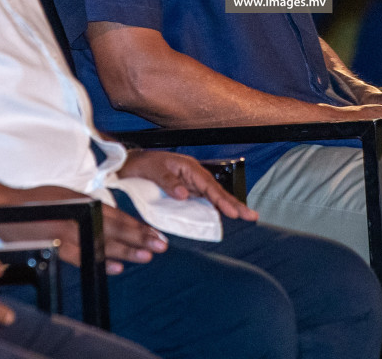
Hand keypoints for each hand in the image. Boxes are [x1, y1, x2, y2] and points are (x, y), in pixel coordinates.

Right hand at [0, 185, 166, 274]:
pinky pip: (81, 256)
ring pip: (101, 243)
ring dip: (125, 252)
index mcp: (82, 202)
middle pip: (113, 229)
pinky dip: (100, 261)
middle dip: (139, 239)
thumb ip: (89, 207)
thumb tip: (111, 219)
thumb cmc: (38, 201)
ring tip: (144, 257)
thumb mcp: (67, 196)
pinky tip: (115, 267)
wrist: (6, 207)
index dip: (137, 226)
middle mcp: (77, 215)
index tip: (156, 234)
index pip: (117, 216)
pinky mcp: (55, 246)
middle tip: (160, 246)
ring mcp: (66, 231)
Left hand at [118, 149, 257, 221]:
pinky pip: (205, 202)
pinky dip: (216, 209)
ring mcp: (192, 185)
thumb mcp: (152, 169)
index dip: (222, 199)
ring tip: (246, 217)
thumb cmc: (142, 164)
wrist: (130, 165)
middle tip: (251, 216)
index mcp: (189, 167)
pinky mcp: (187, 193)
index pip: (209, 185)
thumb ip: (168, 180)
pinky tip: (225, 217)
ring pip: (214, 197)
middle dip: (234, 204)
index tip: (233, 212)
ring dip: (229, 207)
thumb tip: (184, 194)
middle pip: (217, 191)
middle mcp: (194, 176)